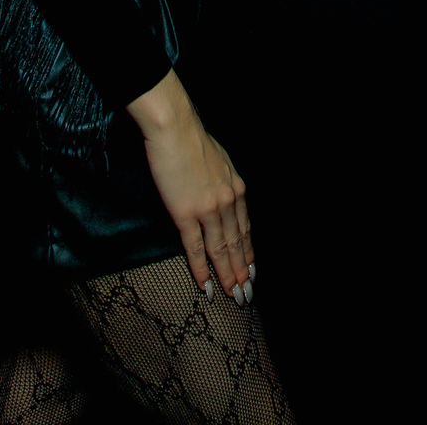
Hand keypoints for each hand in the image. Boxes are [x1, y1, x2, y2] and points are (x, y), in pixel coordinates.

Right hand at [128, 71, 255, 303]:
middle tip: (245, 295)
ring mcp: (208, 209)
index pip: (245, 229)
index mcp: (236, 189)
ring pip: (220, 250)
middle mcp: (227, 202)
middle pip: (237, 244)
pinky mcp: (186, 213)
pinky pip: (195, 248)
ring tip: (231, 296)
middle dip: (242, 272)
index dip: (248, 253)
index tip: (251, 271)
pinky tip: (205, 285)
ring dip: (226, 276)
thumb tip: (222, 197)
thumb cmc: (192, 141)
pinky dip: (201, 269)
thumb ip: (224, 183)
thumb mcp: (221, 162)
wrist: (175, 130)